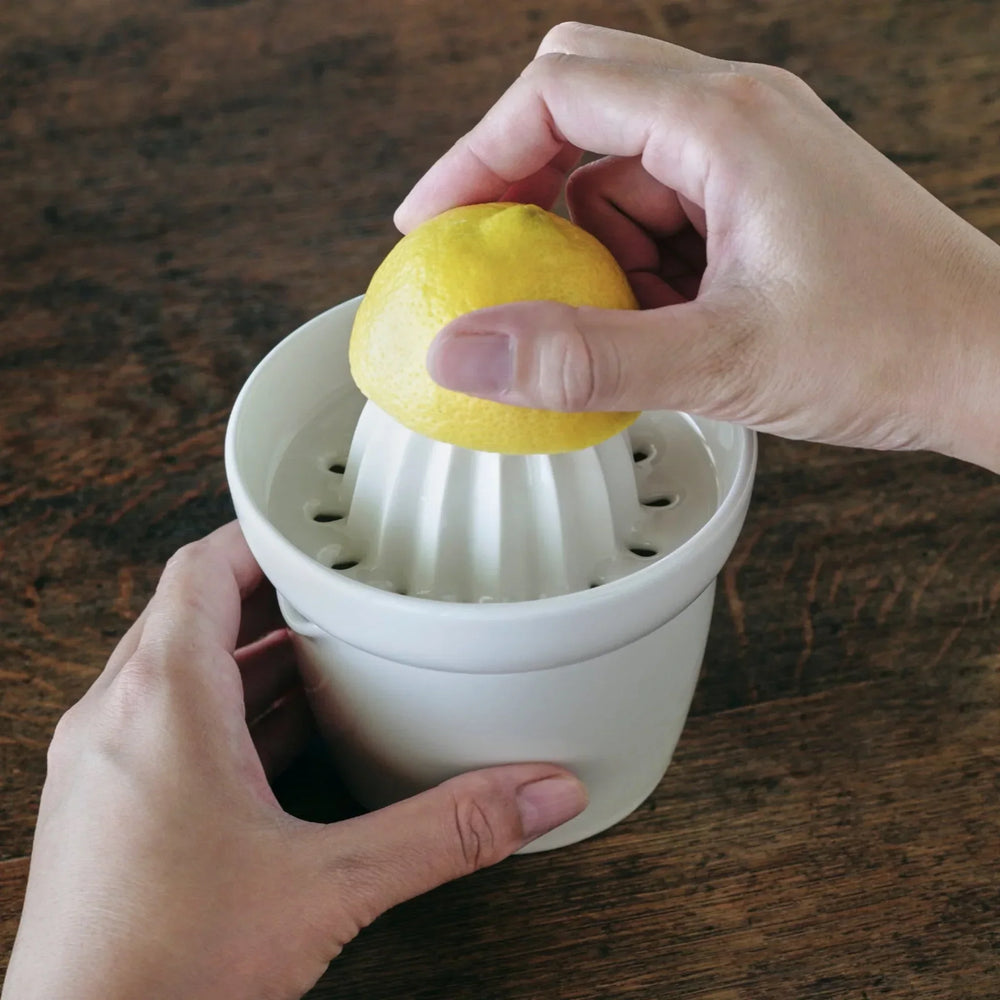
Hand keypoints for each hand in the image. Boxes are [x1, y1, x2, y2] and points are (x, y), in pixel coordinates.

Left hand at [3, 523, 585, 999]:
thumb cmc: (165, 973)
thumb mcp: (326, 887)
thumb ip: (443, 833)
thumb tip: (534, 795)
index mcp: (162, 704)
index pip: (202, 569)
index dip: (260, 536)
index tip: (316, 532)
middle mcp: (118, 719)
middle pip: (193, 611)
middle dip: (269, 594)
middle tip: (338, 587)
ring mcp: (104, 764)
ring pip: (180, 668)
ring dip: (249, 654)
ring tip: (326, 651)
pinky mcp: (109, 806)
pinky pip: (169, 721)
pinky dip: (227, 709)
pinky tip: (283, 735)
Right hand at [398, 23, 999, 473]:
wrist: (988, 359)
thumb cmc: (890, 346)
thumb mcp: (717, 363)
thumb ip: (580, 359)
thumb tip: (464, 353)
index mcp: (723, 122)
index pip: (556, 92)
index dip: (474, 157)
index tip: (429, 227)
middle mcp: (736, 113)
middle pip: (581, 100)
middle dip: (521, 182)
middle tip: (491, 261)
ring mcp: (752, 150)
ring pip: (620, 167)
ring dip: (591, 243)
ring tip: (628, 323)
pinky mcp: (761, 192)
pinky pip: (664, 205)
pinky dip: (637, 261)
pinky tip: (665, 319)